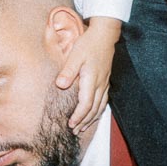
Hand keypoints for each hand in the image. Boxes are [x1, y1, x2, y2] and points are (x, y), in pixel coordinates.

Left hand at [56, 16, 120, 133]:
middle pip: (93, 109)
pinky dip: (99, 110)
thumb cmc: (88, 43)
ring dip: (92, 118)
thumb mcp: (75, 56)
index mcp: (91, 80)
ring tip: (83, 127)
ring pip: (100, 106)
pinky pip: (104, 100)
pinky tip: (95, 113)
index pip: (85, 104)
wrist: (105, 34)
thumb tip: (60, 85)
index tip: (70, 125)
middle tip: (75, 131)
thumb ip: (68, 71)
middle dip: (84, 121)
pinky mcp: (106, 80)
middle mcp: (100, 84)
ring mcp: (105, 83)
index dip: (78, 116)